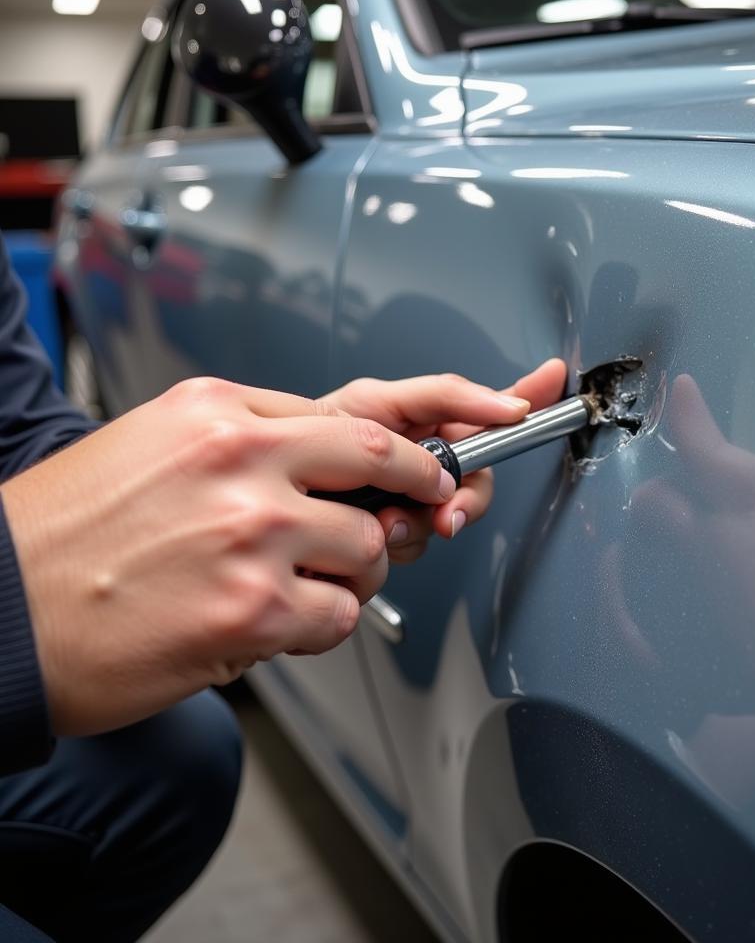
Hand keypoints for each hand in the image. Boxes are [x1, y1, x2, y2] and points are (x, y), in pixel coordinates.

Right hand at [0, 377, 457, 735]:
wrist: (2, 613)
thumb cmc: (69, 535)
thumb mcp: (152, 443)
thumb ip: (242, 438)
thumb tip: (324, 457)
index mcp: (217, 413)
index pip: (345, 418)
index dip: (397, 447)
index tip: (420, 463)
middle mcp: (240, 460)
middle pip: (380, 461)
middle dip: (419, 484)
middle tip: (428, 501)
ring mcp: (252, 534)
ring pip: (367, 547)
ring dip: (350, 573)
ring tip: (303, 586)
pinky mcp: (253, 610)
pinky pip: (339, 615)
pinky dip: (320, 626)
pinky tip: (273, 625)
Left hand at [321, 358, 565, 562]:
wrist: (264, 494)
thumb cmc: (305, 436)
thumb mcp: (372, 401)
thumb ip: (442, 397)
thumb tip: (505, 407)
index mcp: (418, 420)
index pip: (483, 407)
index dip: (521, 395)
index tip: (551, 384)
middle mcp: (418, 459)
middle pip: (476, 476)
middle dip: (463, 496)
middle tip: (446, 512)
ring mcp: (406, 499)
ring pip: (449, 516)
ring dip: (422, 523)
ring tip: (385, 519)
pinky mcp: (390, 536)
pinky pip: (419, 544)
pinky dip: (400, 545)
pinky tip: (374, 534)